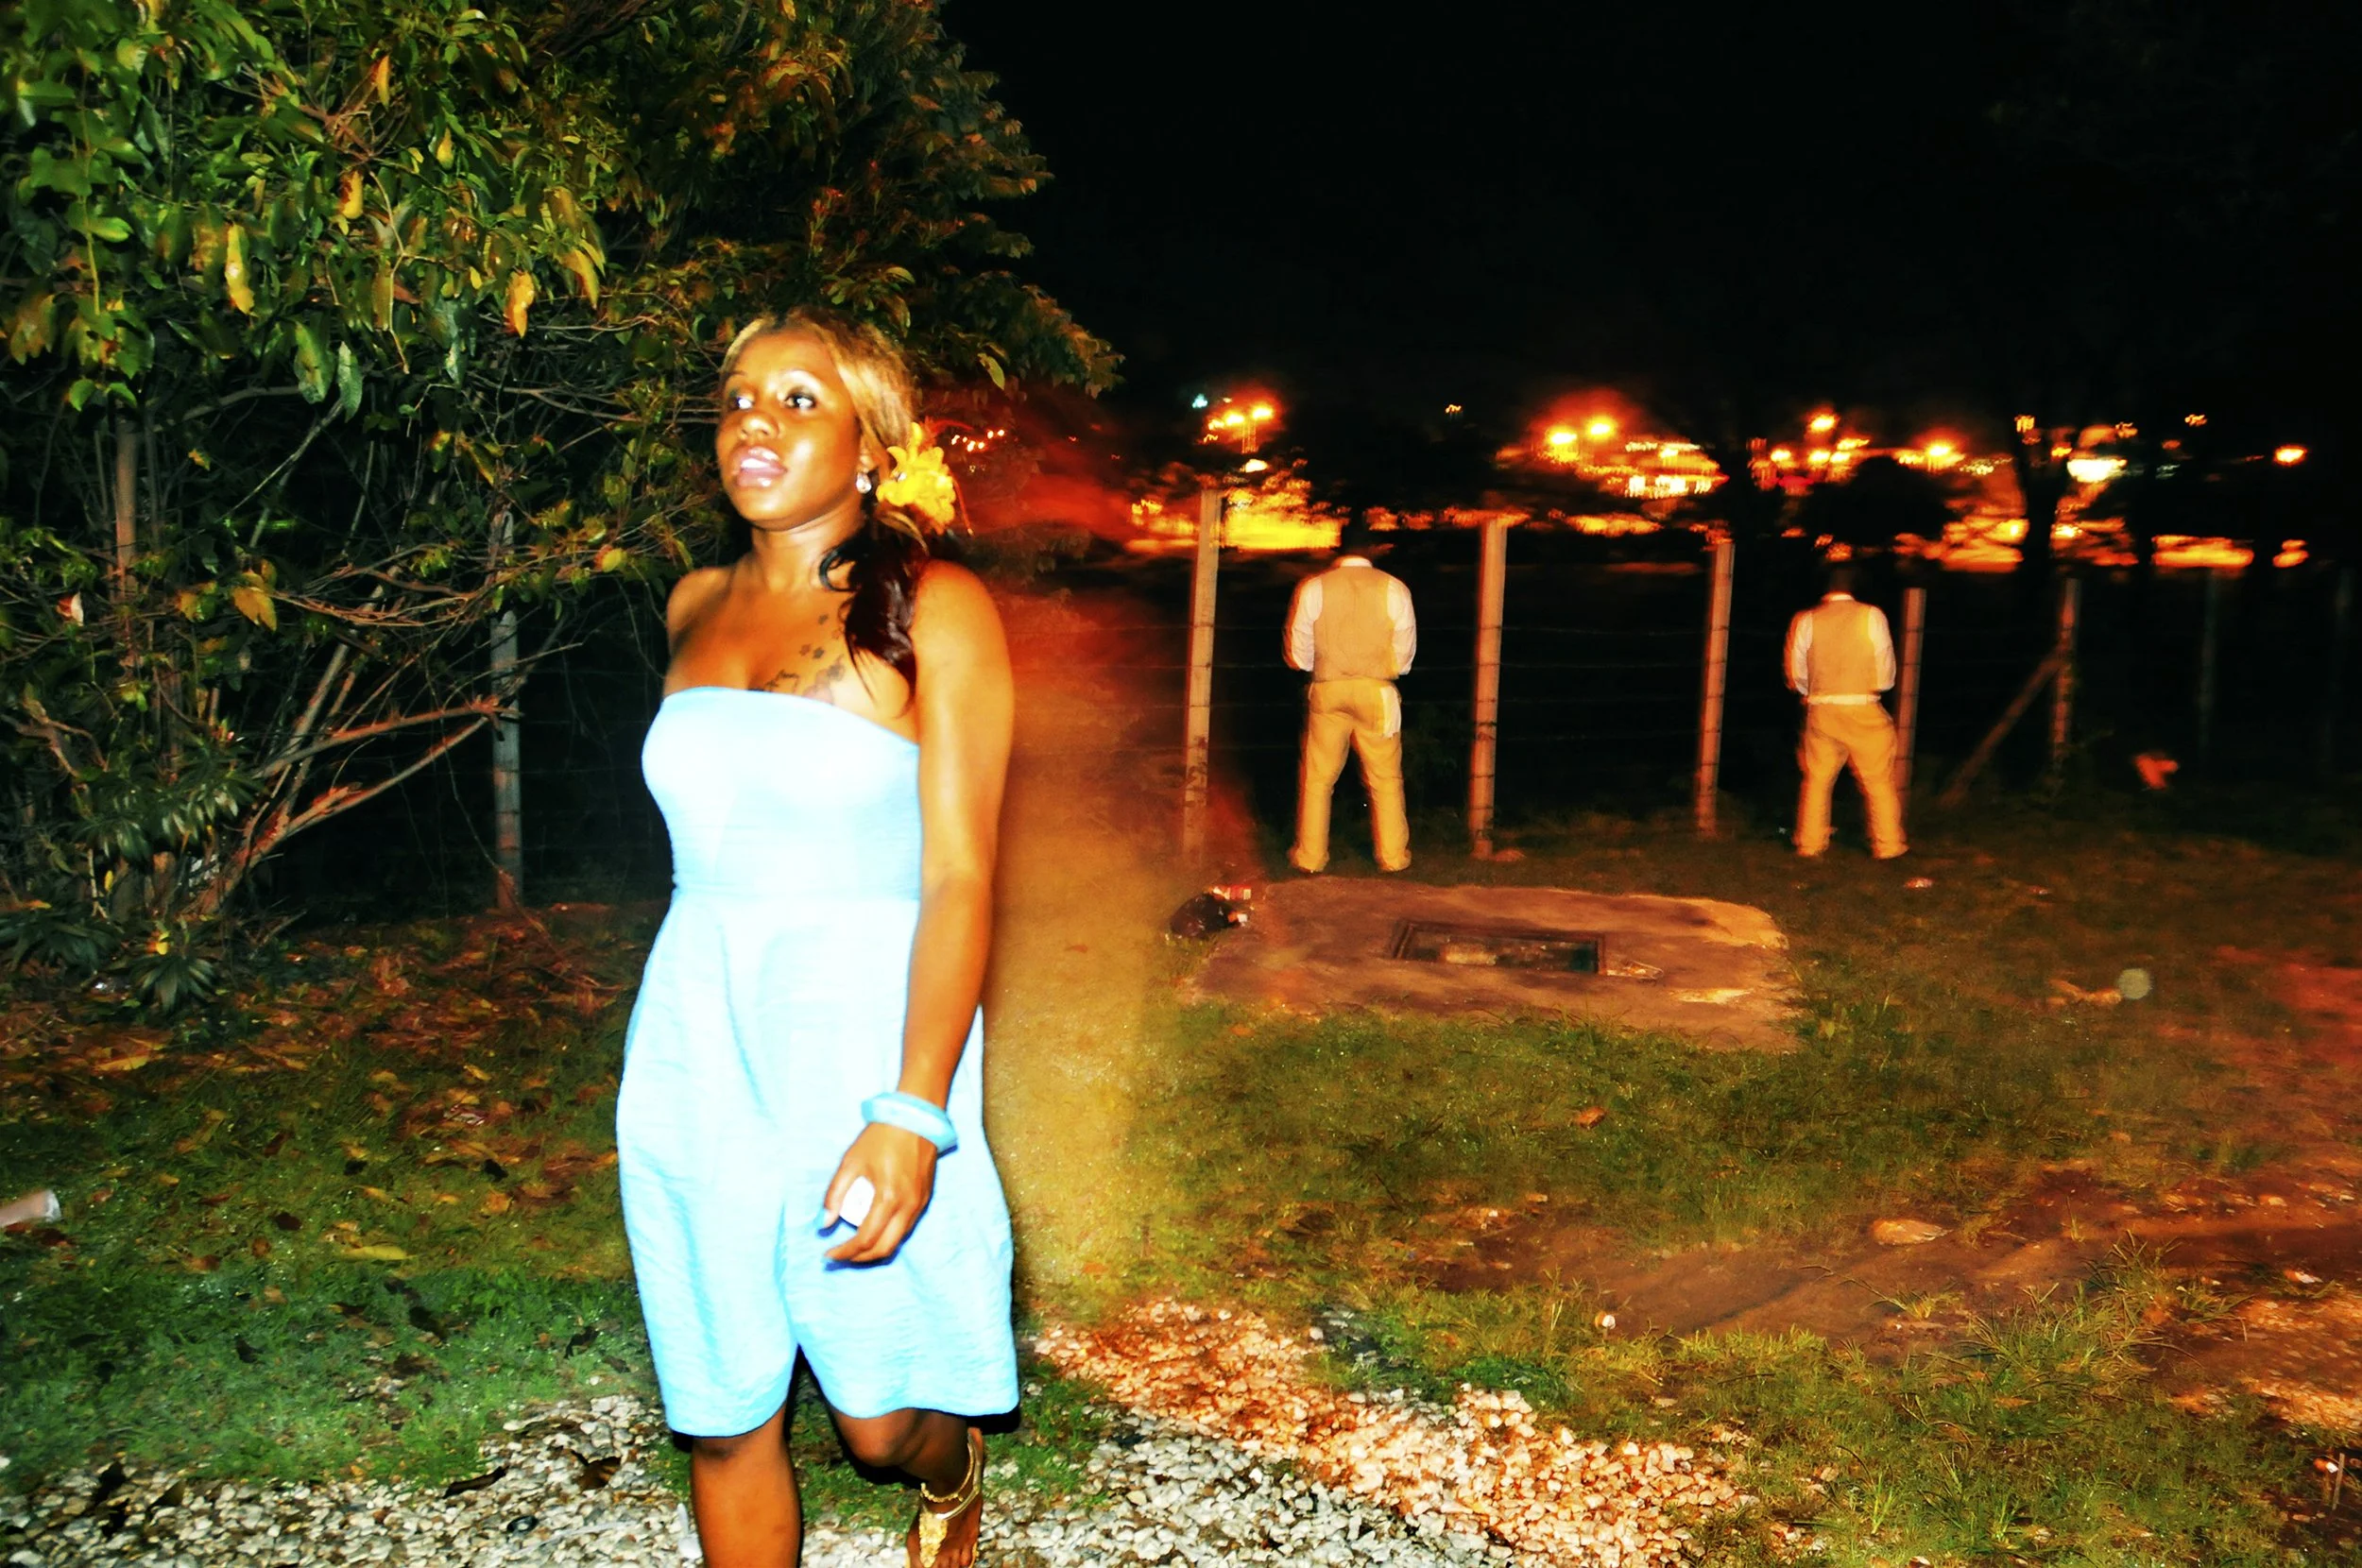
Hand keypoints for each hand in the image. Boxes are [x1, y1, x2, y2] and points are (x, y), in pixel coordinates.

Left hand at [821, 1121, 938, 1263]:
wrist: (916, 1119)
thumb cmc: (880, 1137)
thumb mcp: (850, 1162)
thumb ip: (835, 1195)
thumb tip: (823, 1224)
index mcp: (888, 1198)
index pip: (865, 1239)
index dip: (845, 1252)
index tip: (829, 1254)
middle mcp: (907, 1206)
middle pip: (884, 1248)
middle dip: (860, 1258)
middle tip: (841, 1256)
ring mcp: (919, 1204)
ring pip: (897, 1241)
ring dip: (875, 1249)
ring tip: (854, 1245)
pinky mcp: (925, 1199)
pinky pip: (906, 1228)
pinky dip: (889, 1236)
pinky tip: (874, 1229)